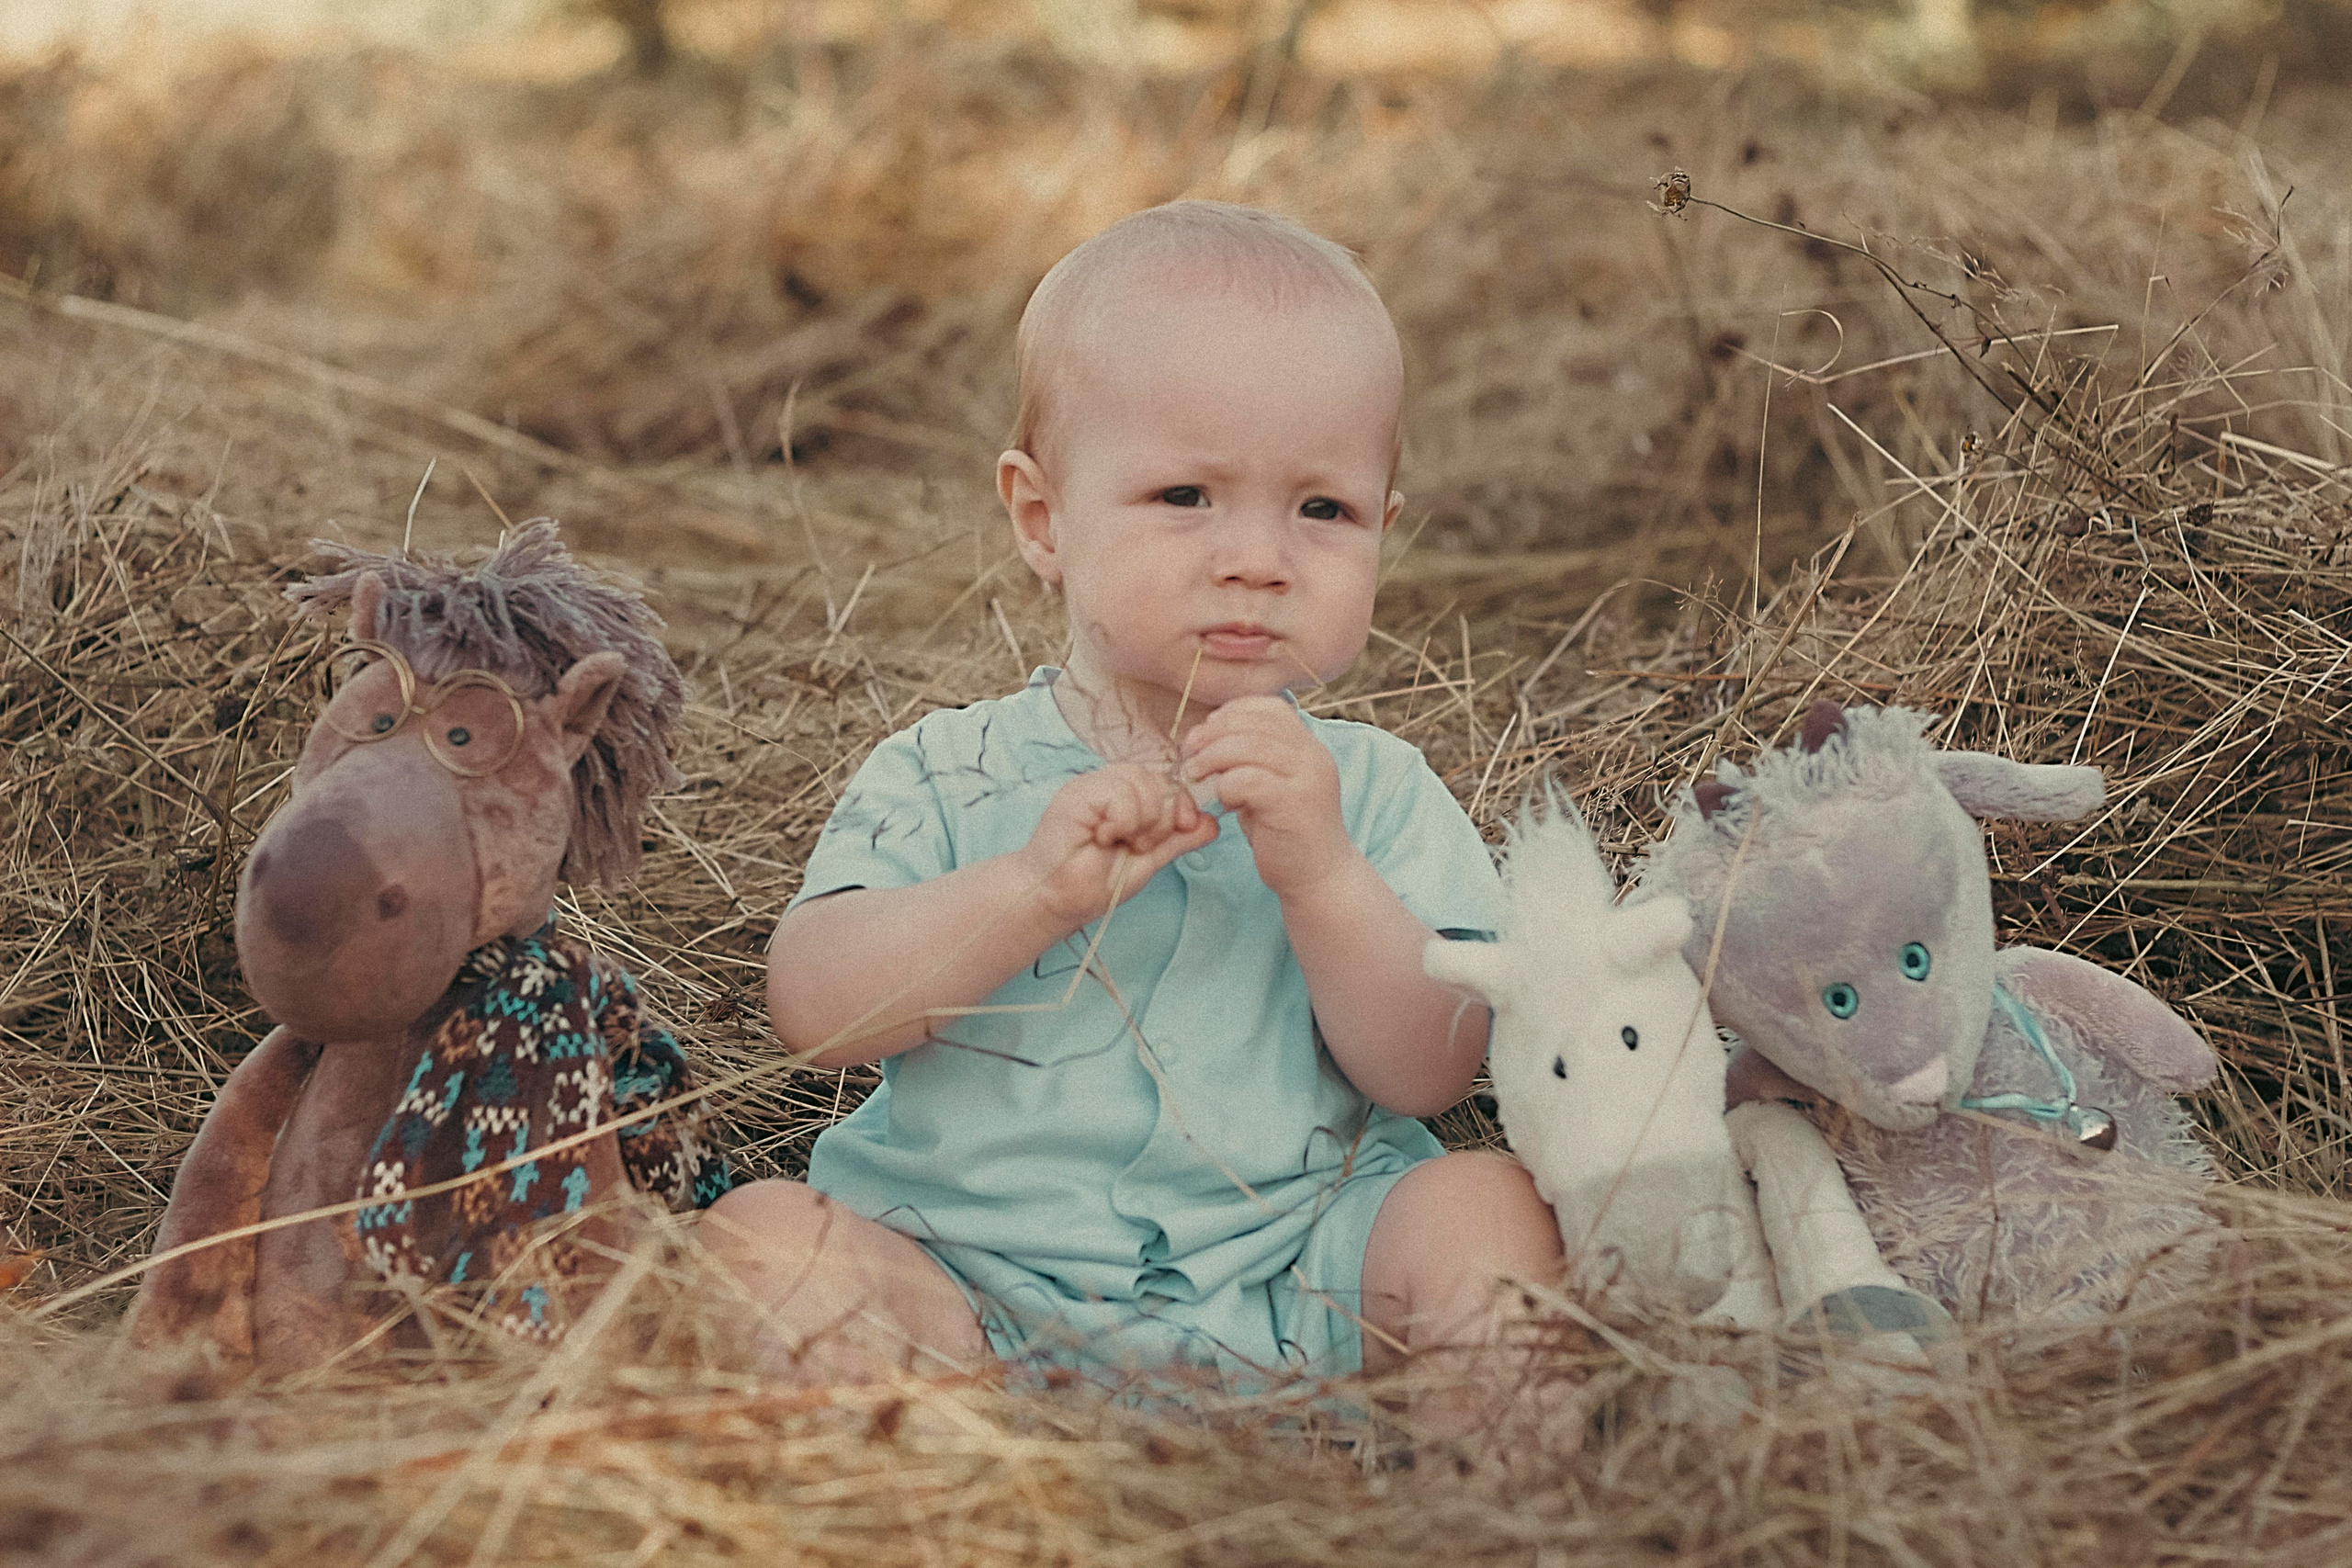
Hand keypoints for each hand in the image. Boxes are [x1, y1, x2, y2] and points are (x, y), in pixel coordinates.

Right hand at [1017, 762, 1216, 928]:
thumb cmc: (1094, 882)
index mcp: (1127, 797)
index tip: (1182, 827)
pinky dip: (1122, 821)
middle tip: (1140, 845)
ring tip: (1121, 843)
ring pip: (1143, 782)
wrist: (1056, 899)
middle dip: (1164, 816)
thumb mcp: (1149, 860)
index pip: (1169, 780)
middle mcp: (1109, 784)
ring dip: (1143, 821)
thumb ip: (1178, 839)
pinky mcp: (1078, 792)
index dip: (1183, 802)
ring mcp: (1092, 785)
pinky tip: (1104, 838)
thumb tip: (1212, 824)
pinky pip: (1120, 793)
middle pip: (1159, 778)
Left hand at [1179, 696, 1356, 899]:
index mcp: (1309, 746)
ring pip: (1250, 747)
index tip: (1207, 732)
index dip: (1232, 713)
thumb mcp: (1271, 786)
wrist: (1319, 879)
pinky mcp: (1293, 804)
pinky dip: (1225, 786)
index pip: (1270, 707)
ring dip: (1212, 758)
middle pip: (1255, 723)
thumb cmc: (1286, 834)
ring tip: (1195, 775)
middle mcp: (1313, 756)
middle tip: (1189, 752)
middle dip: (1213, 734)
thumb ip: (1252, 759)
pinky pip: (1248, 780)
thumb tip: (1207, 736)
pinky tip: (1224, 803)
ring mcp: (1307, 779)